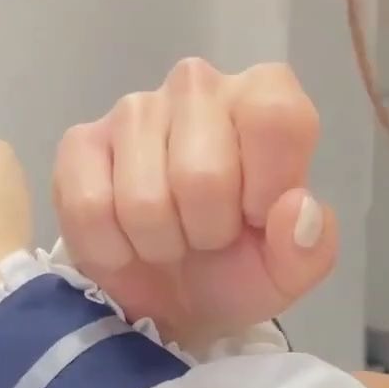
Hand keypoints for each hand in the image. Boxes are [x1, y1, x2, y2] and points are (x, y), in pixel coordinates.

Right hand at [53, 58, 336, 347]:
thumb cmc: (236, 267)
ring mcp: (133, 109)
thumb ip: (310, 246)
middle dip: (208, 229)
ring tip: (170, 239)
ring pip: (144, 198)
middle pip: (203, 173)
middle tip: (208, 237)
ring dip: (160, 242)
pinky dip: (112, 249)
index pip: (274, 115)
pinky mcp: (79, 142)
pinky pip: (90, 209)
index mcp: (263, 98)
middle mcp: (196, 85)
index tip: (257, 218)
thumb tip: (295, 209)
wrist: (168, 301)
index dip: (267, 186)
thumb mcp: (288, 271)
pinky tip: (126, 242)